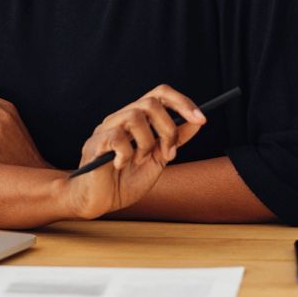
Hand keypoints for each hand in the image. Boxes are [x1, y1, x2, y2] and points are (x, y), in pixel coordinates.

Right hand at [64, 84, 205, 220]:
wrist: (98, 202)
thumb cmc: (124, 180)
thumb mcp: (157, 160)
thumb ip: (174, 140)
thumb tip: (197, 122)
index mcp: (136, 118)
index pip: (159, 94)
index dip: (182, 102)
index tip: (202, 119)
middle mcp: (120, 117)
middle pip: (150, 103)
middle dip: (167, 129)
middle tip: (168, 154)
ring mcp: (106, 128)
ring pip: (135, 117)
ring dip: (146, 144)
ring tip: (139, 161)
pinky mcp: (96, 143)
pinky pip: (118, 138)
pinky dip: (126, 154)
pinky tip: (121, 165)